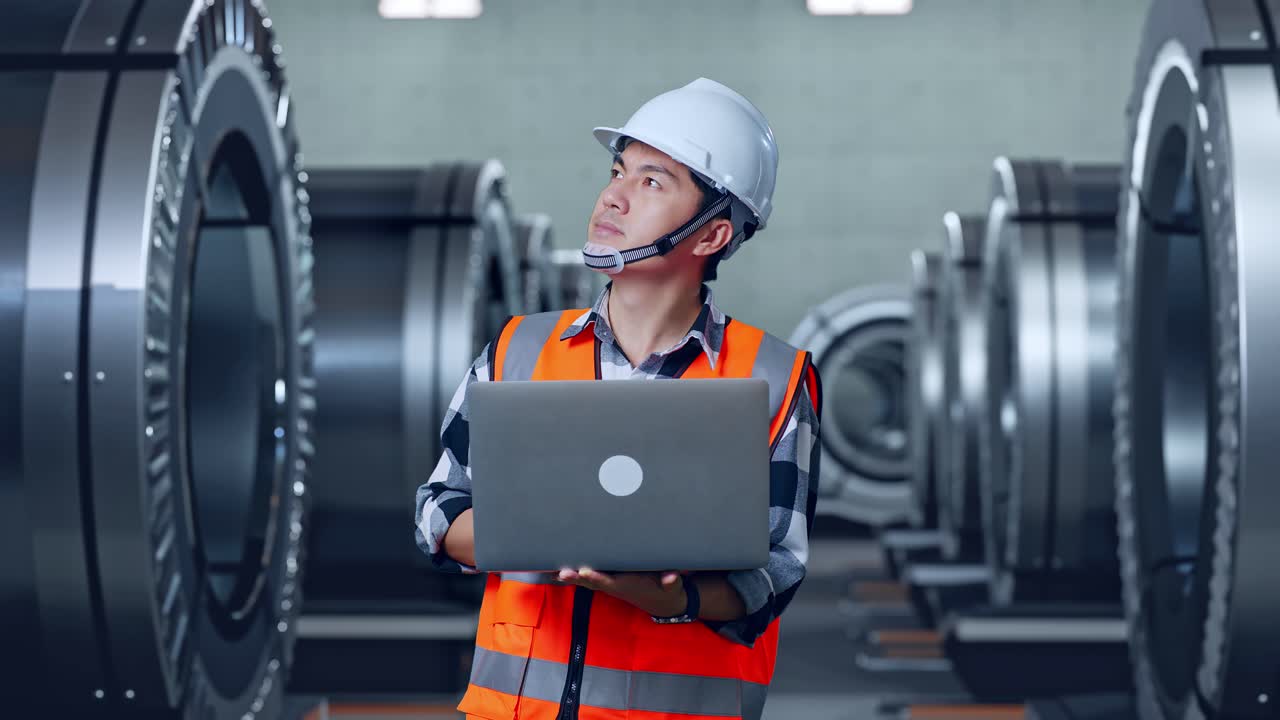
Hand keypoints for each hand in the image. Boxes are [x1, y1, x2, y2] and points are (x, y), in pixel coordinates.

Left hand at [557, 567, 688, 617]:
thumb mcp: (672, 586)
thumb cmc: (666, 589)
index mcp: (626, 585)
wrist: (662, 602)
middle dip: (575, 577)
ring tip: (549, 570)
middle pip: (590, 581)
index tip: (585, 571)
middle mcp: (613, 585)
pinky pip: (587, 577)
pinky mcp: (607, 580)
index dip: (596, 577)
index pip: (608, 581)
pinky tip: (557, 570)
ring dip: (569, 576)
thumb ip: (671, 581)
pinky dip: (572, 574)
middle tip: (560, 573)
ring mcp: (608, 583)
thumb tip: (672, 577)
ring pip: (585, 579)